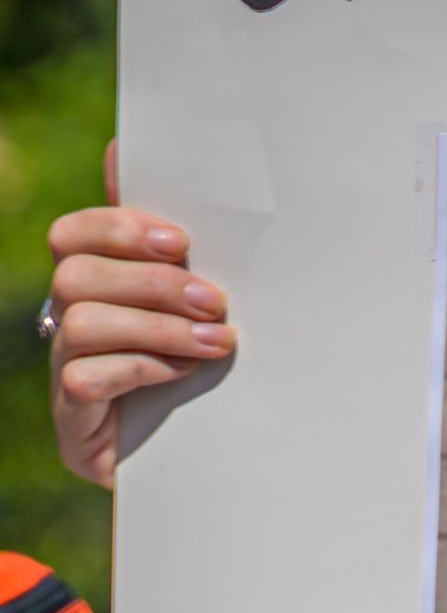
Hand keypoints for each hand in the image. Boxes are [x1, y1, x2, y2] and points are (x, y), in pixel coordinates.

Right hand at [45, 142, 236, 489]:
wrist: (215, 463)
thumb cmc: (209, 369)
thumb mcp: (202, 303)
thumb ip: (175, 244)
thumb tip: (129, 149)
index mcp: (96, 283)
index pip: (74, 233)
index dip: (120, 227)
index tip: (180, 241)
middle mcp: (68, 321)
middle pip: (75, 274)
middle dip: (151, 282)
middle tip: (213, 300)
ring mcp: (64, 371)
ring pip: (81, 322)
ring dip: (156, 326)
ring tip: (216, 342)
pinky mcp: (74, 421)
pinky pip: (81, 378)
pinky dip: (137, 367)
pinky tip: (180, 373)